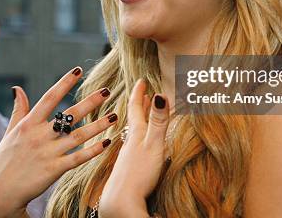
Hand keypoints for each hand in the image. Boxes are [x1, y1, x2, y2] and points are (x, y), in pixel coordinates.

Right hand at [0, 67, 117, 217]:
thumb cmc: (5, 161)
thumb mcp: (10, 132)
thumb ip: (18, 110)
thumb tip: (17, 88)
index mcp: (28, 124)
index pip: (49, 98)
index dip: (64, 83)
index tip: (78, 70)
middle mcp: (39, 135)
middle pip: (69, 115)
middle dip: (90, 102)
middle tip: (107, 90)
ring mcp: (47, 153)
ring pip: (78, 135)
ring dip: (98, 125)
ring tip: (114, 115)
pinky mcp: (53, 170)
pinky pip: (78, 158)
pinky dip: (93, 150)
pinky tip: (107, 142)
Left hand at [98, 79, 169, 217]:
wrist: (120, 201)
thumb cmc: (138, 173)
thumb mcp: (153, 144)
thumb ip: (158, 122)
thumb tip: (161, 95)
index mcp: (136, 133)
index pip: (136, 108)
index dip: (139, 93)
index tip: (141, 80)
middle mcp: (129, 142)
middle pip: (134, 119)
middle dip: (140, 105)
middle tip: (144, 93)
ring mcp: (127, 156)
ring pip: (133, 133)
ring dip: (139, 122)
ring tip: (143, 115)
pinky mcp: (128, 170)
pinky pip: (133, 148)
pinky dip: (138, 139)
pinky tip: (137, 147)